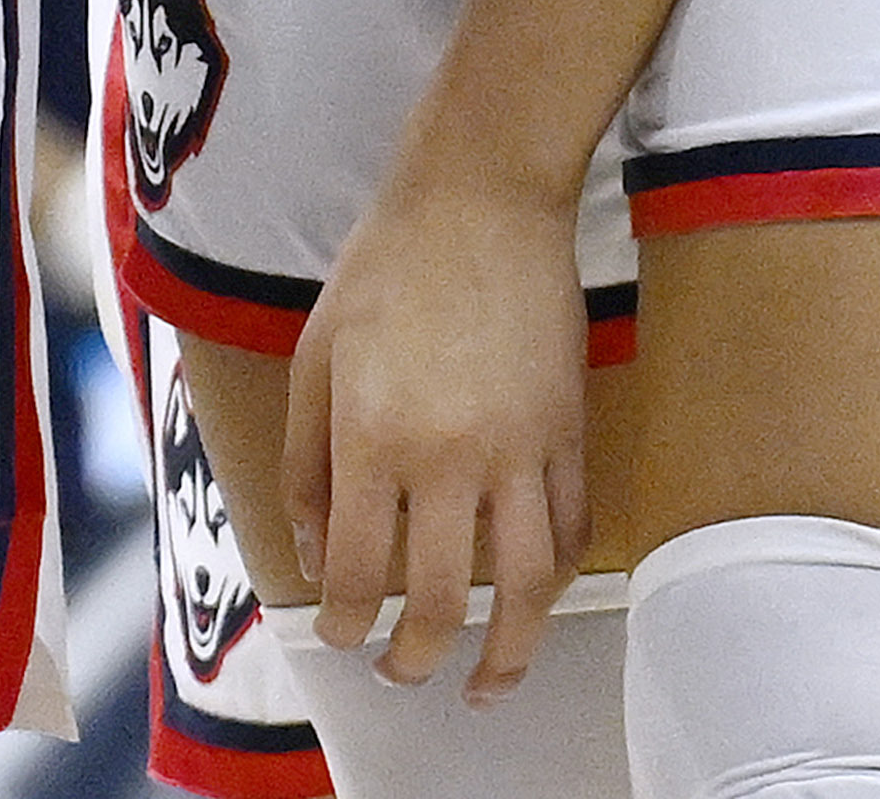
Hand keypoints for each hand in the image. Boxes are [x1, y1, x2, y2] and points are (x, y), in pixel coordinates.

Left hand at [286, 170, 591, 698]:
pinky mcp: (569, 431)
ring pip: (523, 587)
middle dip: (415, 657)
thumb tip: (320, 558)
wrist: (482, 196)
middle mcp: (450, 457)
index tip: (342, 638)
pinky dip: (555, 580)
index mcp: (374, 438)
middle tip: (403, 674)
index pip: (360, 574)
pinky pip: (572, 530)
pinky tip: (533, 600)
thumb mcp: (314, 358)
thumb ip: (308, 466)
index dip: (346, 626)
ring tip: (487, 683)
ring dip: (506, 653)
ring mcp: (521, 449)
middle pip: (440, 599)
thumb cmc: (385, 269)